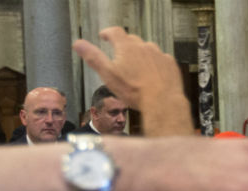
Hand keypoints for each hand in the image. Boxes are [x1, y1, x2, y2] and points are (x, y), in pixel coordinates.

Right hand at [72, 28, 191, 134]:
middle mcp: (144, 46)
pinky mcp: (170, 64)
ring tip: (137, 66)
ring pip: (147, 49)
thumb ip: (93, 57)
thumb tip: (78, 44)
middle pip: (131, 40)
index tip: (104, 36)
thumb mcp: (108, 75)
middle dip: (124, 45)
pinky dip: (155, 63)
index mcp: (127, 47)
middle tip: (119, 53)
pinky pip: (161, 59)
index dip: (107, 33)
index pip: (114, 32)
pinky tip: (153, 73)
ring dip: (141, 54)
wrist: (162, 101)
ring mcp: (158, 54)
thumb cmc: (134, 90)